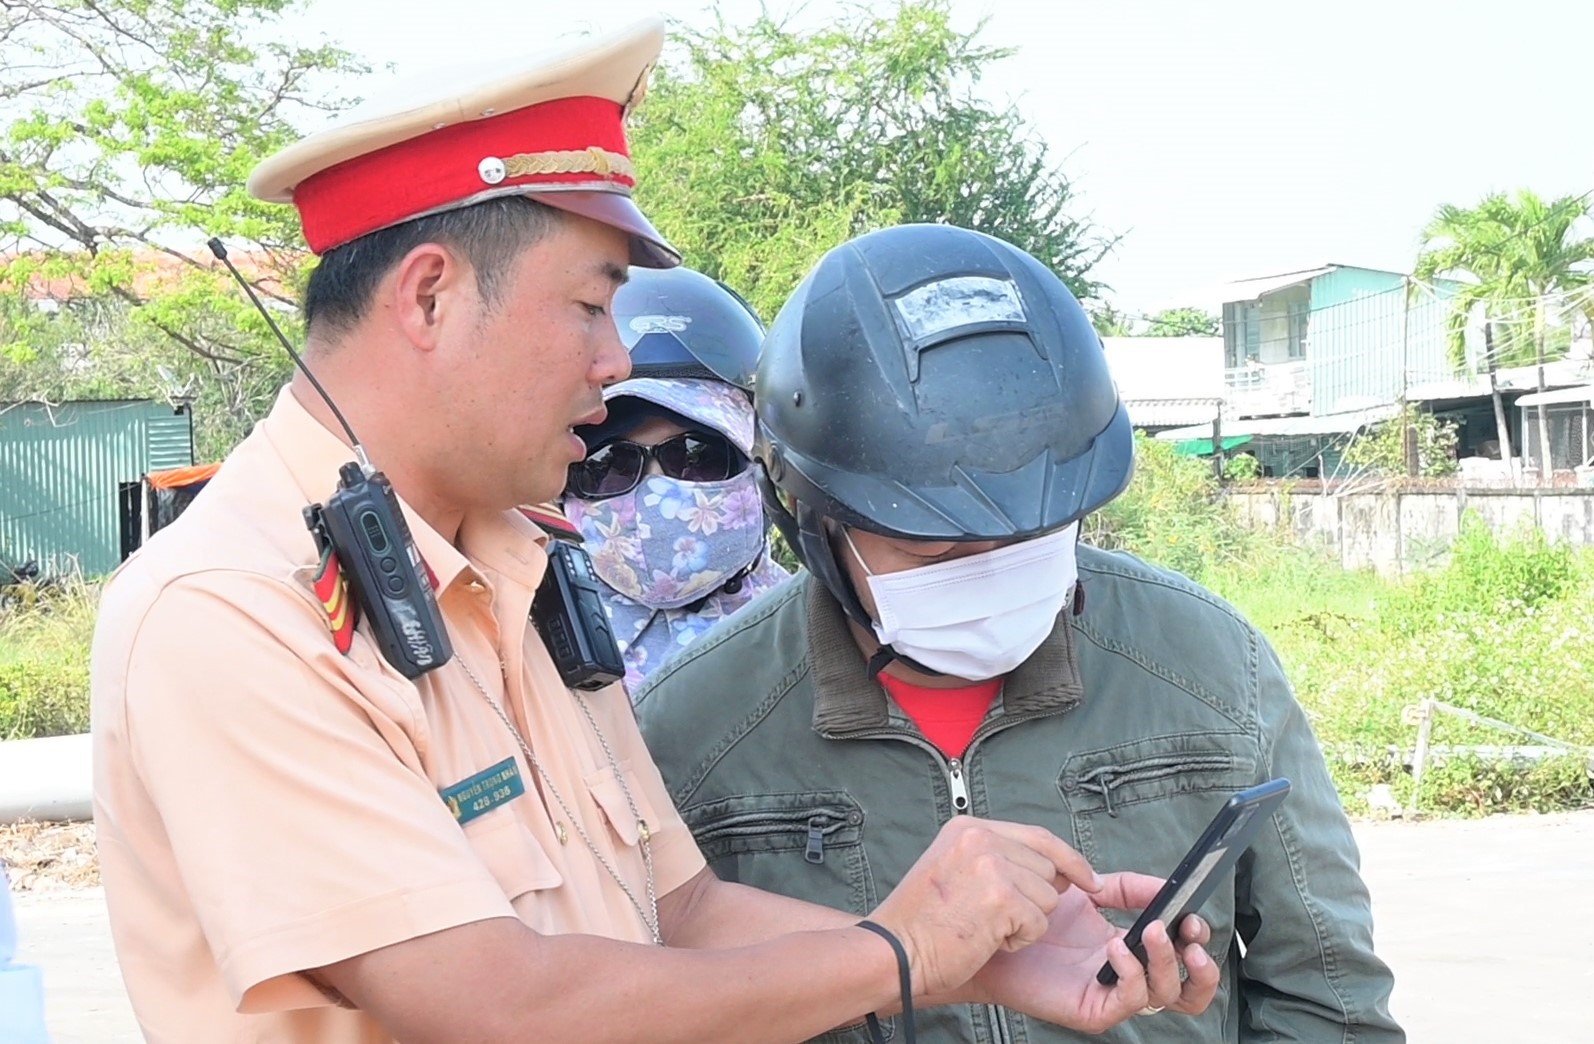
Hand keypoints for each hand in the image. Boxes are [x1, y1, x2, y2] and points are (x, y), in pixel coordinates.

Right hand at [865, 817, 1102, 996]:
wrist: (895, 950)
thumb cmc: (920, 922)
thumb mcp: (952, 866)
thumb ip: (995, 857)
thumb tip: (1051, 869)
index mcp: (968, 828)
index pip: (1038, 836)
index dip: (1068, 859)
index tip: (1088, 878)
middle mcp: (981, 839)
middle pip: (1048, 869)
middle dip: (1033, 899)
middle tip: (990, 916)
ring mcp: (991, 865)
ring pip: (1047, 898)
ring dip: (1024, 922)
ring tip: (983, 926)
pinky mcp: (1001, 898)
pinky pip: (1038, 923)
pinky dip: (1018, 940)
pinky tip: (985, 939)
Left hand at [970, 872, 1221, 1033]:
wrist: (995, 928)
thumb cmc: (1034, 912)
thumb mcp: (1089, 890)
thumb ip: (1129, 887)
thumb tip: (1168, 885)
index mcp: (1131, 947)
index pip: (1181, 953)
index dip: (1196, 938)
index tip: (1194, 913)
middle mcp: (1128, 975)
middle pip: (1188, 986)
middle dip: (1201, 963)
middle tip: (1190, 933)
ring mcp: (1113, 994)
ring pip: (1166, 994)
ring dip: (1167, 961)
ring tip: (1152, 932)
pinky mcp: (1094, 1009)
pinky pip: (1130, 1001)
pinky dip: (1133, 973)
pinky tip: (1115, 948)